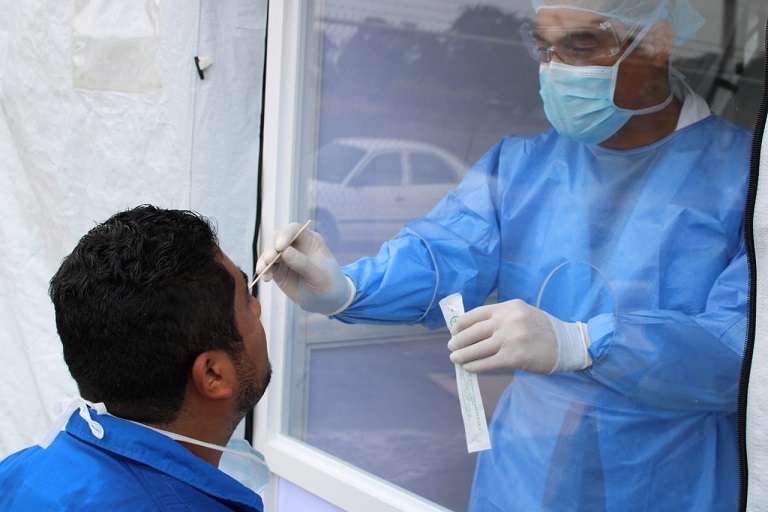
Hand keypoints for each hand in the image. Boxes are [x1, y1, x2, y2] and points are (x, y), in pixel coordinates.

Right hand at [255, 223, 354, 314]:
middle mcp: (295, 245)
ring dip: (265, 260)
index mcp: (309, 240)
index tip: (280, 247)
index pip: (294, 229)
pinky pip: (266, 267)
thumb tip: (284, 251)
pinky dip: (263, 271)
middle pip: (277, 239)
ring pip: (269, 253)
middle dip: (272, 249)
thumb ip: (303, 263)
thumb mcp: (319, 275)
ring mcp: (284, 257)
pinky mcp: (277, 269)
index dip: (285, 234)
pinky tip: (266, 279)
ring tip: (264, 271)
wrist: (325, 300)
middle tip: (270, 260)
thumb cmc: (328, 283)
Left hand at [447, 299, 590, 373]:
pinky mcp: (514, 357)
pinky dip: (475, 366)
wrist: (566, 344)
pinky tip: (469, 368)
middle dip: (458, 341)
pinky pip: (488, 362)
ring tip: (455, 358)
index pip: (475, 314)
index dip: (461, 324)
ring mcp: (510, 339)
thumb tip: (471, 329)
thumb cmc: (541, 329)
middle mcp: (507, 320)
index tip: (454, 331)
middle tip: (451, 347)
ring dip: (463, 355)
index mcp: (508, 307)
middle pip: (473, 332)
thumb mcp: (521, 313)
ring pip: (477, 348)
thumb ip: (500, 317)